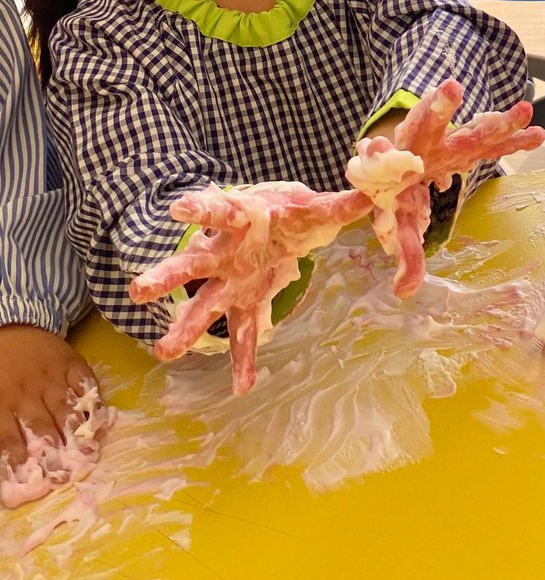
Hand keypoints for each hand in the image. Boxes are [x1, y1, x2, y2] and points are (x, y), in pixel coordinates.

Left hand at [0, 325, 96, 467]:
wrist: (13, 327)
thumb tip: (4, 455)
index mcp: (0, 401)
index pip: (7, 436)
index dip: (17, 457)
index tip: (27, 477)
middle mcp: (28, 392)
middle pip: (41, 426)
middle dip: (52, 452)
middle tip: (62, 474)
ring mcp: (54, 377)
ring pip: (66, 408)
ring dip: (76, 432)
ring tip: (86, 453)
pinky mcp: (74, 363)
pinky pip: (86, 384)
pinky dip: (94, 402)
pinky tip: (100, 419)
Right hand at [129, 182, 371, 393]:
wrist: (277, 223)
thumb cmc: (288, 211)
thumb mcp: (313, 205)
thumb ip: (340, 205)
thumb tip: (371, 193)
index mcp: (241, 220)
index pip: (219, 211)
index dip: (201, 208)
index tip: (178, 206)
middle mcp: (226, 252)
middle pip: (192, 264)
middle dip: (167, 276)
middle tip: (138, 291)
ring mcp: (230, 281)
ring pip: (203, 304)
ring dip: (185, 327)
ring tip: (165, 353)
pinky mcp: (244, 302)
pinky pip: (242, 334)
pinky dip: (244, 360)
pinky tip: (244, 387)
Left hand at [346, 80, 544, 295]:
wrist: (406, 162)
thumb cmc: (399, 191)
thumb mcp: (399, 222)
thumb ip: (405, 253)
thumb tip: (405, 292)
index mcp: (394, 164)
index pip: (383, 157)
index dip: (379, 155)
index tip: (373, 148)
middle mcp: (421, 144)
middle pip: (428, 124)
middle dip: (438, 108)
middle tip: (450, 89)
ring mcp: (448, 139)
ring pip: (469, 129)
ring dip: (494, 122)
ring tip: (522, 112)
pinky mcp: (469, 141)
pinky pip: (492, 141)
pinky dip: (514, 139)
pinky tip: (538, 134)